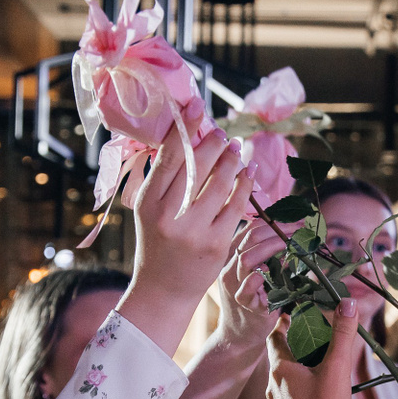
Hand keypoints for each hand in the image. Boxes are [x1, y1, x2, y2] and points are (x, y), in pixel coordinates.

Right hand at [120, 127, 255, 351]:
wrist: (163, 291)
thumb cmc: (157, 244)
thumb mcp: (148, 211)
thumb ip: (162, 180)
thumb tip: (183, 138)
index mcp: (147, 202)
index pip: (169, 155)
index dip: (185, 127)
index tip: (197, 107)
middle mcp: (168, 215)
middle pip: (197, 164)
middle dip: (214, 142)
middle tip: (222, 133)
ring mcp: (193, 230)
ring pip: (220, 182)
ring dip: (232, 160)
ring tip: (236, 148)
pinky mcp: (216, 244)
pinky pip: (236, 206)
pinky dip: (246, 185)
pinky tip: (249, 172)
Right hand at [210, 224, 285, 349]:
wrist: (239, 333)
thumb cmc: (254, 299)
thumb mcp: (258, 272)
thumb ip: (270, 255)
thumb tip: (296, 235)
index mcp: (233, 255)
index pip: (250, 229)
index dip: (274, 221)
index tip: (297, 221)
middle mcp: (230, 267)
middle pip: (249, 238)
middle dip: (277, 230)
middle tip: (299, 230)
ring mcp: (235, 285)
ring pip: (246, 259)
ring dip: (271, 248)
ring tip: (290, 245)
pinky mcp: (244, 303)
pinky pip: (248, 287)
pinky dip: (260, 276)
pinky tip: (274, 270)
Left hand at [266, 298, 365, 398]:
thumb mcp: (337, 369)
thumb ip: (342, 334)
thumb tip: (346, 304)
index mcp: (280, 369)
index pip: (275, 337)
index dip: (283, 323)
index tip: (293, 315)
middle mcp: (273, 386)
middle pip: (280, 356)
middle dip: (296, 344)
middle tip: (313, 336)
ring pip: (285, 378)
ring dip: (298, 367)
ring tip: (317, 363)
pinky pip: (290, 396)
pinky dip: (301, 387)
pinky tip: (317, 391)